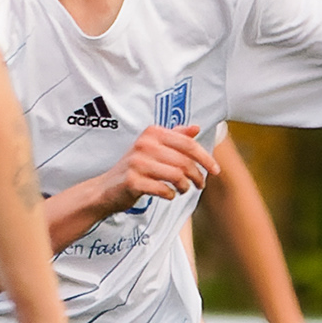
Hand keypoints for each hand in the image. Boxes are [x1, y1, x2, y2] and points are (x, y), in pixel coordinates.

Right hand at [91, 123, 215, 212]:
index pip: (188, 144)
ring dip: (185, 187)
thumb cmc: (135, 168)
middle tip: (200, 185)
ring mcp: (137, 163)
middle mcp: (144, 144)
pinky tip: (169, 195)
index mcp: (152, 133)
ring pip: (176, 176)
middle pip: (184, 161)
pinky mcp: (132, 181)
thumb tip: (196, 128)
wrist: (106, 189)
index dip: (205, 158)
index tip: (215, 170)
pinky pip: (163, 190)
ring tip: (183, 190)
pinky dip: (170, 195)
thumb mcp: (153, 148)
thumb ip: (174, 137)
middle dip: (197, 176)